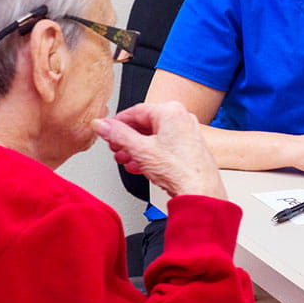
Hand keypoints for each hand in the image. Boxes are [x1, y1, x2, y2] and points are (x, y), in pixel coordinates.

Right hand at [92, 101, 226, 199]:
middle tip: (115, 147)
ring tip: (125, 159)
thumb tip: (102, 125)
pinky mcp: (190, 147)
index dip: (117, 122)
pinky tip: (139, 166)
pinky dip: (150, 154)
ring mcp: (188, 133)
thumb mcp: (140, 149)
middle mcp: (182, 118)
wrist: (201, 191)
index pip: (136, 111)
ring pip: (154, 137)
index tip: (106, 129)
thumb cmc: (180, 170)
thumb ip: (117, 135)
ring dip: (136, 149)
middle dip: (127, 139)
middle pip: (145, 124)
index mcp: (171, 111)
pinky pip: (165, 146)